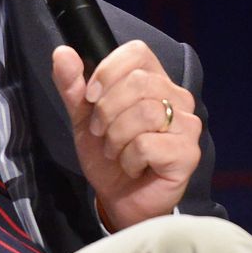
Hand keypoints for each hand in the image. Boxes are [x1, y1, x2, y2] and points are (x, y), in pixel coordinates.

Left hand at [50, 40, 200, 228]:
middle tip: (101, 134)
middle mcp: (177, 98)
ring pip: (143, 113)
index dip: (107, 72)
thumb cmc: (109, 156)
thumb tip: (62, 52)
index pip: (137, 52)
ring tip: (115, 151)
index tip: (91, 99)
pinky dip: (129, 159)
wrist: (120, 200)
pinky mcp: (188, 153)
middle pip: (138, 82)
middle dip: (107, 111)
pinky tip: (132, 167)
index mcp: (155, 80)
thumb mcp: (83, 118)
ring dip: (116, 138)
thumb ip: (73, 86)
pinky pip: (147, 145)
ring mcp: (187, 125)